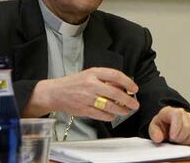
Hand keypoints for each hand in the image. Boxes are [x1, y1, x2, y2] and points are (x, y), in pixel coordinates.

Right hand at [23, 67, 138, 120]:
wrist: (54, 93)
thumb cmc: (74, 82)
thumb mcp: (90, 74)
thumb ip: (105, 79)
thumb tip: (123, 86)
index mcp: (93, 73)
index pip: (115, 75)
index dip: (128, 82)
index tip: (134, 88)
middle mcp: (91, 84)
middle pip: (115, 92)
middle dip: (128, 100)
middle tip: (135, 104)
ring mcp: (87, 98)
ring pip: (109, 105)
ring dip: (121, 110)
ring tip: (127, 111)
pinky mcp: (83, 110)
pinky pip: (101, 114)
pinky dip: (110, 116)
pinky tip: (113, 115)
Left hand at [148, 106, 189, 144]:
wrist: (167, 124)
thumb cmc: (162, 125)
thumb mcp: (154, 128)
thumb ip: (154, 133)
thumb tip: (158, 138)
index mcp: (170, 111)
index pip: (177, 115)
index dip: (176, 128)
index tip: (171, 137)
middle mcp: (182, 112)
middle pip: (187, 127)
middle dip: (179, 138)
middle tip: (172, 139)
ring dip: (184, 140)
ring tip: (176, 139)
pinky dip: (188, 141)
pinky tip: (182, 139)